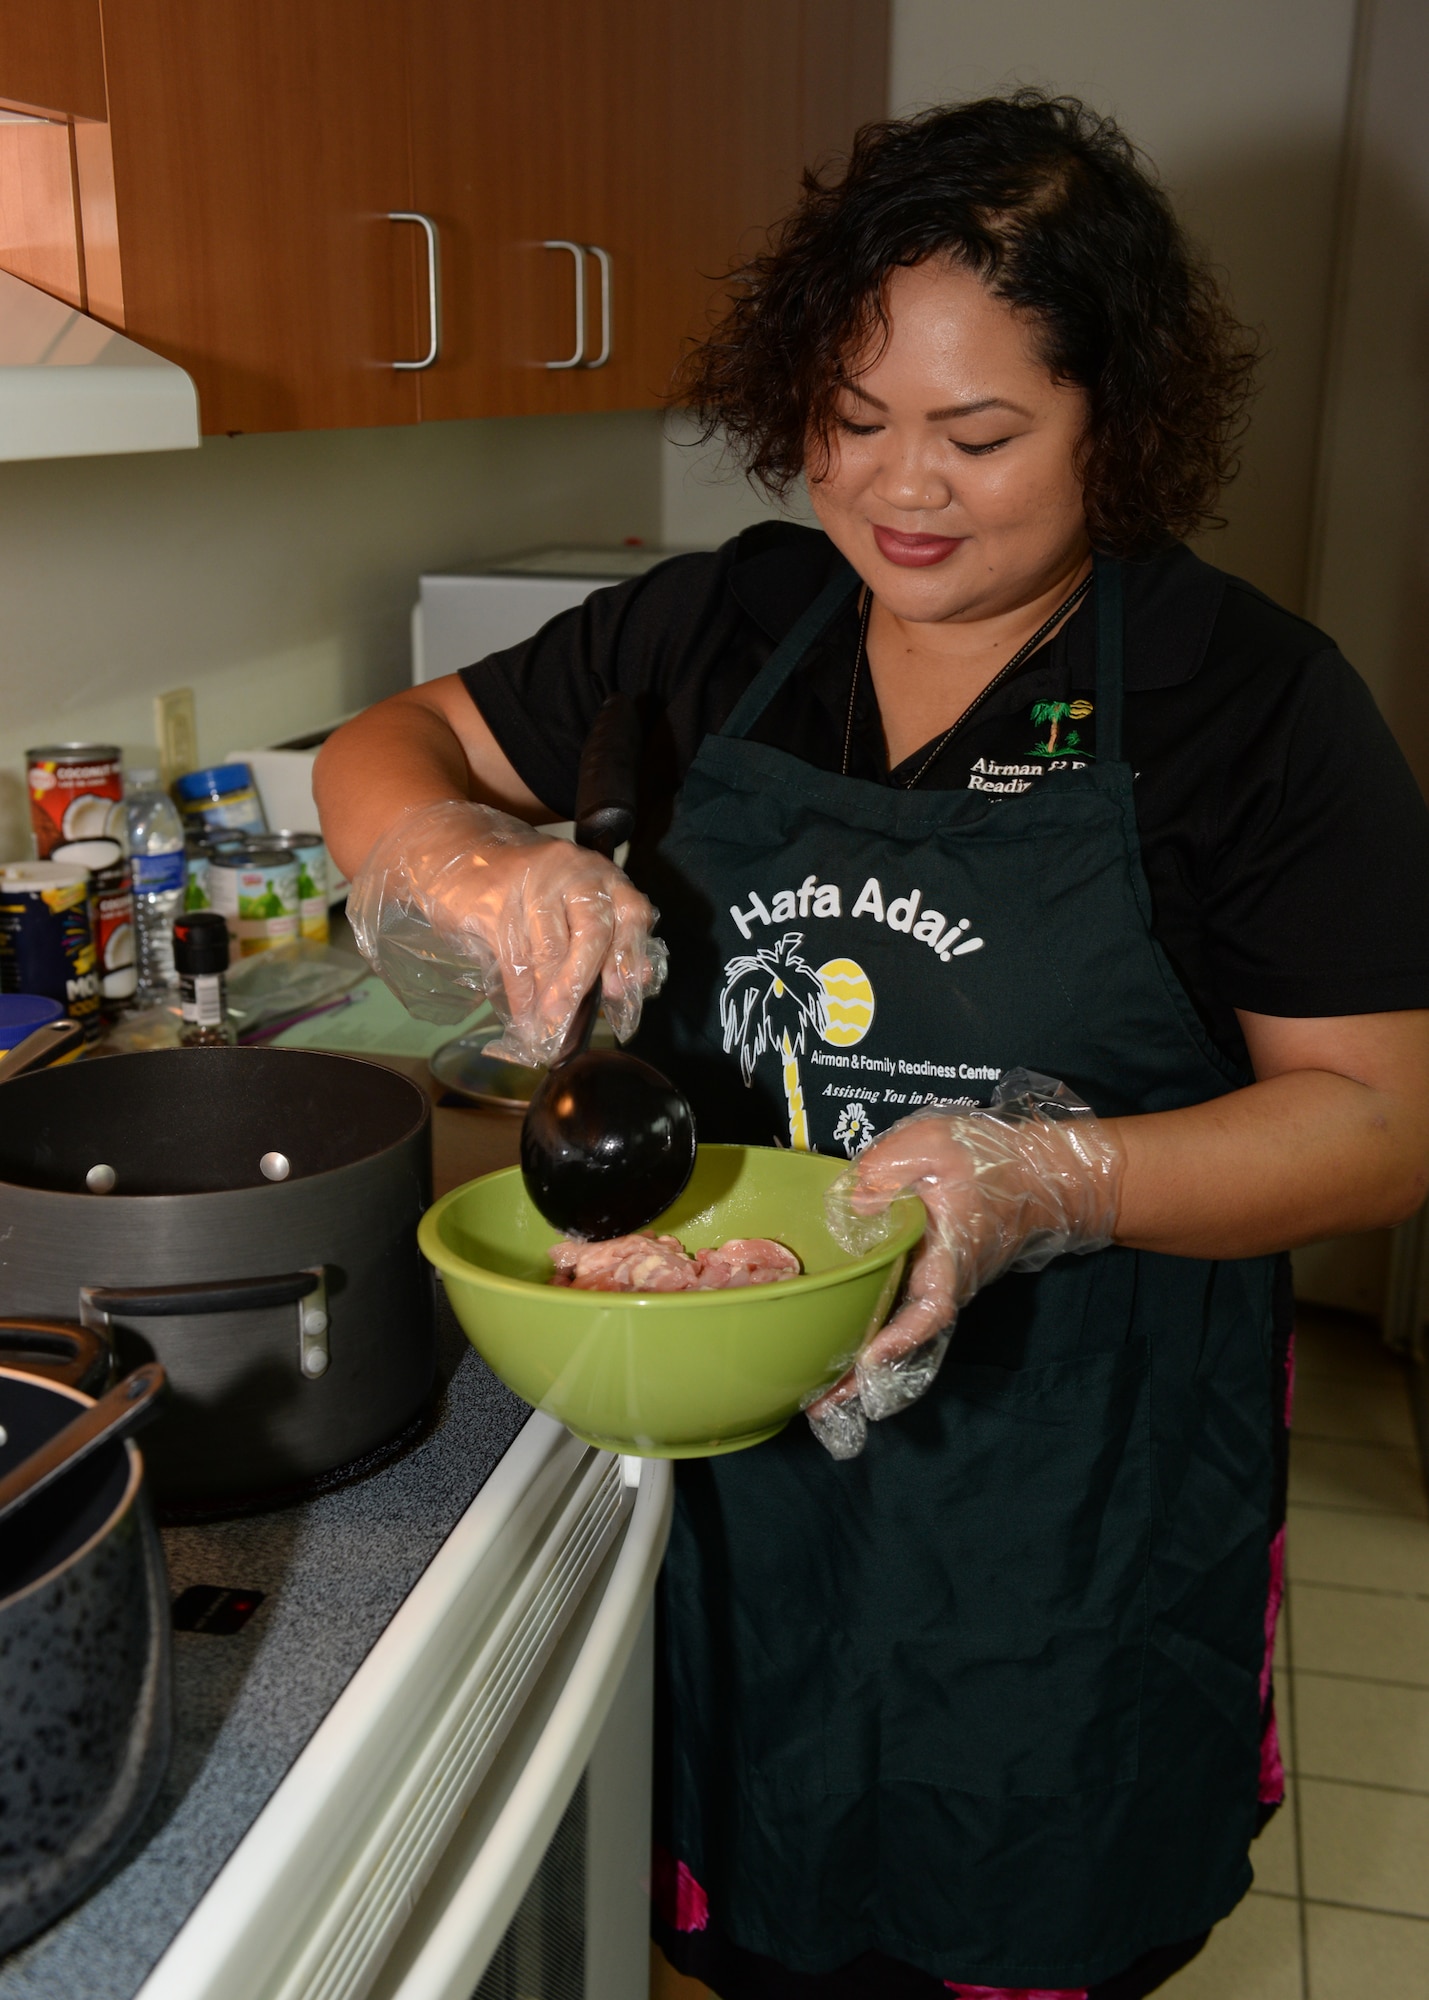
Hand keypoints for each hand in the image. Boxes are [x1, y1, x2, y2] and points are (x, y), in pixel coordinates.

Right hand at [347, 799, 667, 1063]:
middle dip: (583, 984)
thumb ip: (604, 937)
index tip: (620, 992)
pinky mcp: (495, 901)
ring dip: (547, 999)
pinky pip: (513, 957)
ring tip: (546, 1031)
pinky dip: (520, 994)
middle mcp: (574, 872)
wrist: (459, 851)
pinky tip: (522, 1017)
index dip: (630, 954)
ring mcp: (533, 884)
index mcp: (602, 875)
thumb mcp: (569, 903)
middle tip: (573, 1022)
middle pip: (592, 932)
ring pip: (549, 951)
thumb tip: (632, 984)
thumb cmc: (527, 890)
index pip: (632, 912)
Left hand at [806, 1071, 1124, 1458]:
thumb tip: (853, 1207)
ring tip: (817, 1396)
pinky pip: (901, 1315)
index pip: (931, 1306)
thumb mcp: (934, 1145)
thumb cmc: (988, 1158)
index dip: (902, 1336)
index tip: (872, 1358)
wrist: (1038, 1172)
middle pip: (904, 1336)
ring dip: (861, 1363)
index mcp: (950, 1253)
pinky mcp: (933, 1277)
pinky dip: (872, 1337)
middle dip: (863, 1373)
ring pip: (900, 1331)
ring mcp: (941, 1283)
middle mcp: (947, 1280)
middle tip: (818, 1404)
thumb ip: (888, 1170)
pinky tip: (837, 1352)